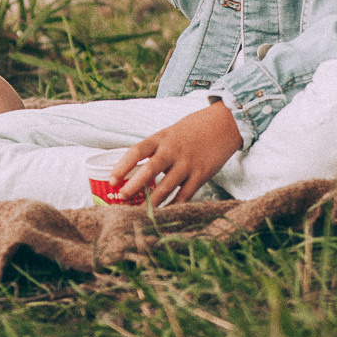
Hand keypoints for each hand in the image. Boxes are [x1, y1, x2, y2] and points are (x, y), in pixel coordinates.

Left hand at [113, 100, 243, 206]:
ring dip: (152, 202)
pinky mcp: (202, 174)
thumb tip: (135, 170)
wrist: (224, 123)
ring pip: (166, 187)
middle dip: (134, 186)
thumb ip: (156, 149)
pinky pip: (185, 195)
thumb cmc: (193, 129)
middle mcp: (173, 150)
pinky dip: (174, 206)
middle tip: (122, 198)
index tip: (112, 180)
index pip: (136, 151)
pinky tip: (165, 213)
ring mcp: (188, 163)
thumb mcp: (170, 132)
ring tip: (141, 212)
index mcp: (161, 137)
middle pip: (149, 170)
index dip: (122, 166)